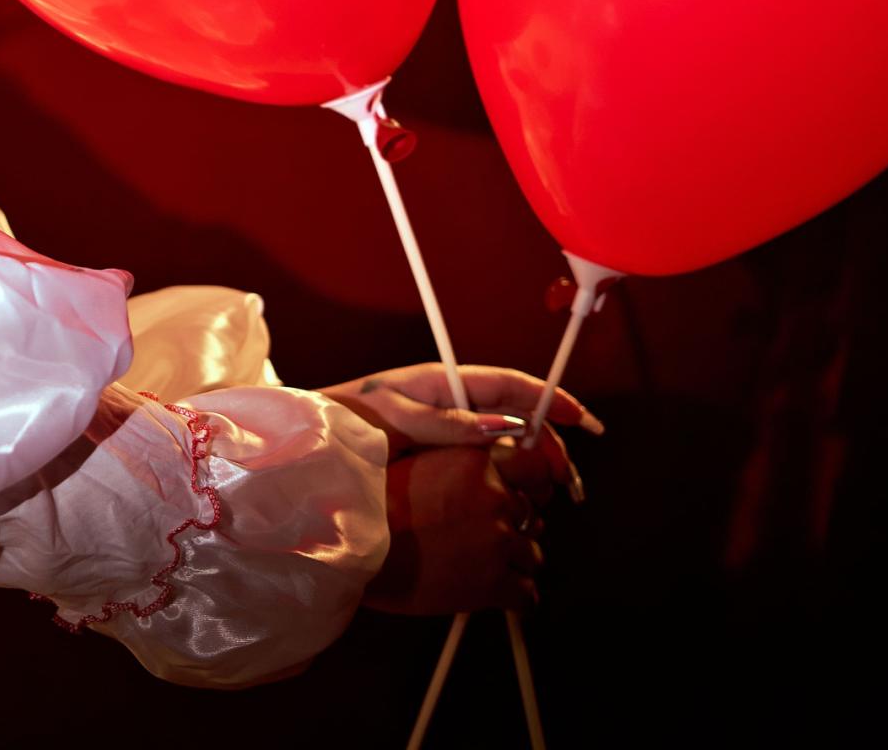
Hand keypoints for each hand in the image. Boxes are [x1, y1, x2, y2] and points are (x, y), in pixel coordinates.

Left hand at [314, 363, 603, 509]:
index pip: (509, 386)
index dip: (551, 400)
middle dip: (551, 445)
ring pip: (505, 443)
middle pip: (516, 418)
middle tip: (571, 484)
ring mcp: (444, 430)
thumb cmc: (341, 421)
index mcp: (442, 384)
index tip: (583, 422)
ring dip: (534, 466)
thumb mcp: (394, 418)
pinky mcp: (436, 455)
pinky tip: (520, 503)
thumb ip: (447, 423)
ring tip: (554, 497)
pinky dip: (508, 478)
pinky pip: (484, 462)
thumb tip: (506, 428)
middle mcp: (449, 403)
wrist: (303, 442)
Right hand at [362, 445, 543, 615]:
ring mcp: (499, 540)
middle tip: (484, 537)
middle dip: (516, 528)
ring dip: (514, 563)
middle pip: (533, 516)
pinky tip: (493, 595)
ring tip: (480, 567)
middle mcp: (495, 496)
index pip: (535, 468)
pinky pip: (527, 595)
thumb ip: (462, 463)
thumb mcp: (420, 463)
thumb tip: (491, 472)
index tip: (522, 496)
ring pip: (533, 556)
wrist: (352, 548)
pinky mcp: (495, 583)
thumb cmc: (373, 506)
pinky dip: (515, 598)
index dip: (532, 485)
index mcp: (477, 461)